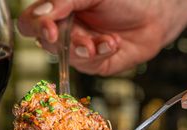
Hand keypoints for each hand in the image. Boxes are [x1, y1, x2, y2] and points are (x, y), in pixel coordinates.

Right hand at [17, 0, 186, 75]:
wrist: (155, 14)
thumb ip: (64, 2)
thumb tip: (41, 14)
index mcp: (57, 10)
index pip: (30, 22)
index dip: (36, 27)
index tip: (50, 31)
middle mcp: (64, 30)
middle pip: (46, 43)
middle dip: (65, 43)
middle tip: (82, 41)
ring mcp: (78, 48)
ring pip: (67, 57)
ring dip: (86, 50)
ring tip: (106, 40)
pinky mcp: (95, 64)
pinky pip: (88, 65)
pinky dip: (101, 54)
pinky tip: (114, 42)